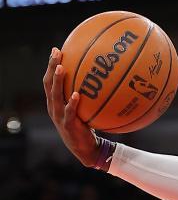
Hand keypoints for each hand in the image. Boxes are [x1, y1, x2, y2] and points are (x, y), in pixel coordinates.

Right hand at [43, 47, 98, 166]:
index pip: (50, 80)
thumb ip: (91, 96)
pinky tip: (76, 94)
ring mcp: (59, 116)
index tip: (57, 49)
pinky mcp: (67, 126)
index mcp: (56, 102)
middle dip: (52, 67)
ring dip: (57, 81)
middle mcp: (54, 107)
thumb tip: (107, 80)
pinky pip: (68, 112)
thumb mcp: (88, 110)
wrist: (87, 150)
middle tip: (57, 52)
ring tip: (61, 68)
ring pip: (54, 95)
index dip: (51, 65)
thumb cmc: (88, 127)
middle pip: (49, 83)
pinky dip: (71, 103)